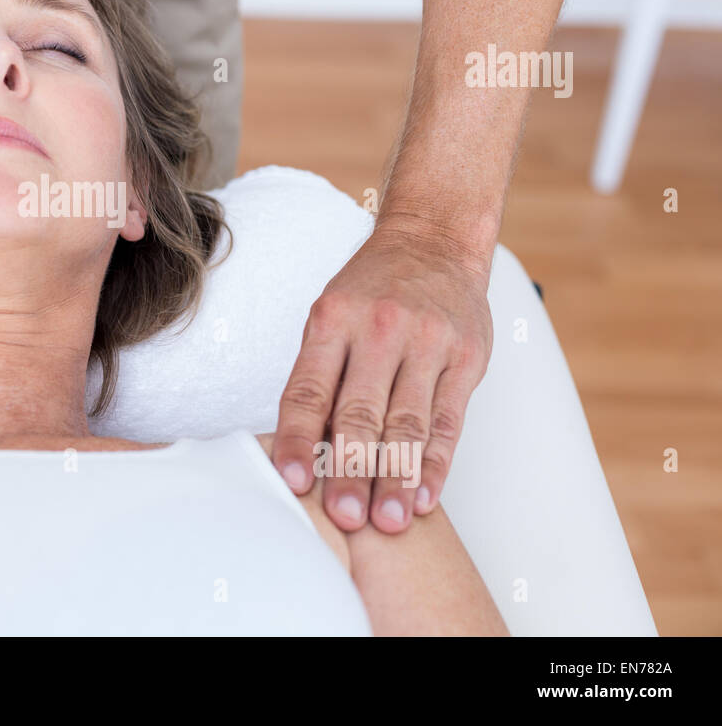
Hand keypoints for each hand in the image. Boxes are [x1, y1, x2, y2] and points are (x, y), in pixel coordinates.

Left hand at [271, 221, 492, 533]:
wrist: (433, 241)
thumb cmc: (371, 289)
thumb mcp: (331, 316)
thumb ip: (320, 375)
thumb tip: (299, 448)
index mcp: (334, 320)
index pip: (310, 391)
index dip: (299, 440)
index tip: (294, 482)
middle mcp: (381, 330)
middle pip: (361, 413)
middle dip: (351, 470)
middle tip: (344, 517)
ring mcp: (429, 343)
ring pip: (409, 424)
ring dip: (396, 478)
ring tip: (386, 520)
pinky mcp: (467, 358)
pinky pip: (449, 421)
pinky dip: (436, 464)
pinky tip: (423, 496)